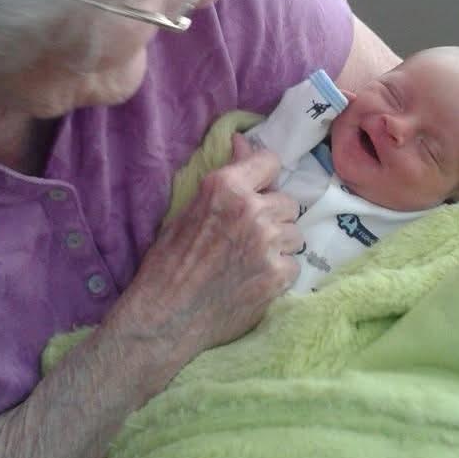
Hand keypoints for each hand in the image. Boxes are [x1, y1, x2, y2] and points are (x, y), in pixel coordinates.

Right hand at [119, 135, 301, 361]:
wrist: (164, 317)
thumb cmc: (168, 263)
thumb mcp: (189, 210)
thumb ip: (225, 176)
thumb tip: (242, 140)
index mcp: (226, 188)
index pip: (270, 162)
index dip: (265, 176)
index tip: (259, 189)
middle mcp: (252, 210)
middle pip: (287, 202)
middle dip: (272, 215)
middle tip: (248, 235)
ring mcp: (268, 244)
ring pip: (294, 234)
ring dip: (278, 244)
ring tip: (251, 259)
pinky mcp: (278, 276)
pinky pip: (294, 264)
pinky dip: (279, 272)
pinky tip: (255, 280)